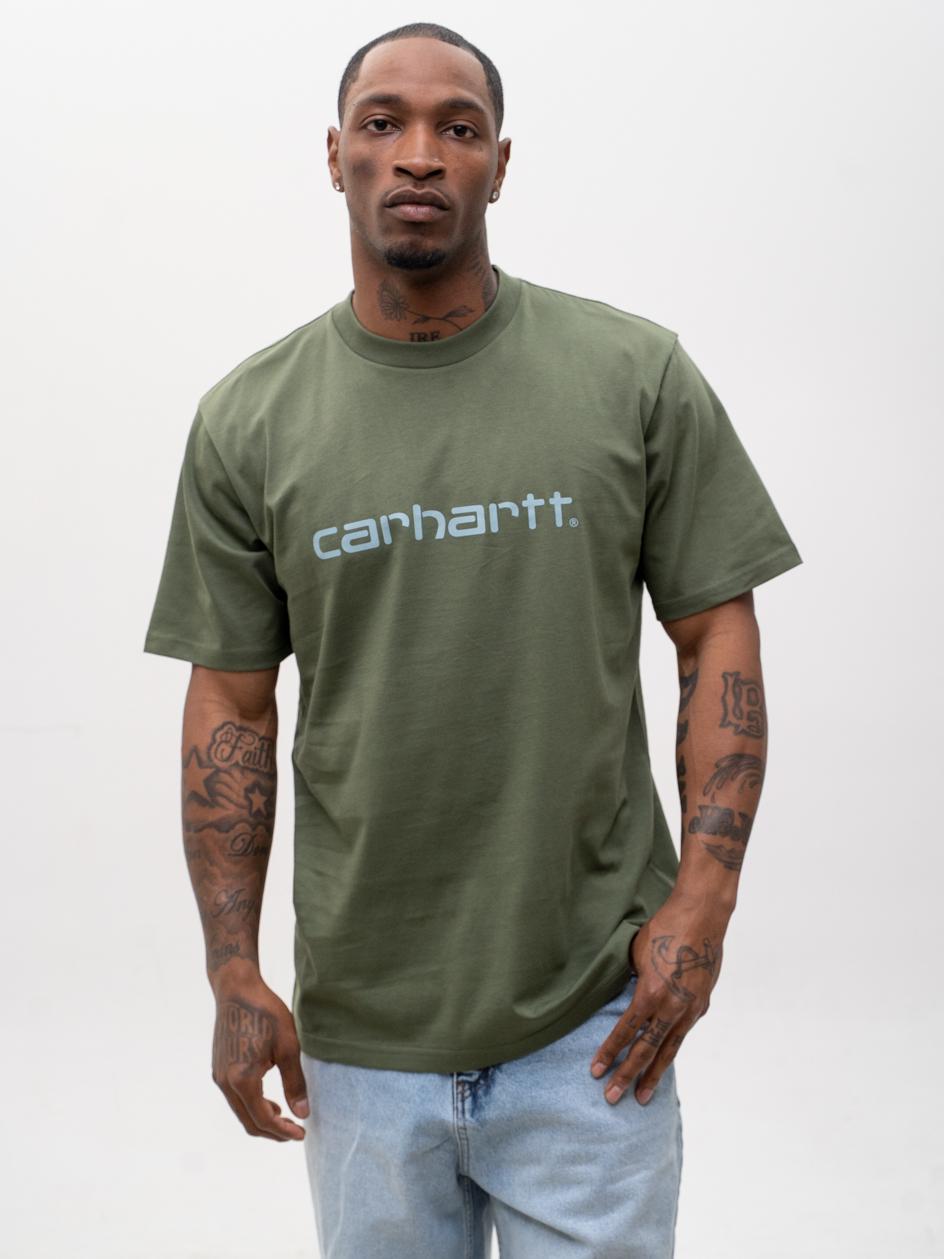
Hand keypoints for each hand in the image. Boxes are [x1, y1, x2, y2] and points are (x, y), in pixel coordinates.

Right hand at [211, 974, 309, 1140]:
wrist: (236, 989)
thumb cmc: (265, 1013)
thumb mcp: (287, 1046)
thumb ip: (294, 1082)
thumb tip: (302, 1113)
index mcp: (242, 1080)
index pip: (263, 1119)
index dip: (283, 1132)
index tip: (302, 1134)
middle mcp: (225, 1083)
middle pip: (248, 1122)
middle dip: (272, 1132)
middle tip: (295, 1131)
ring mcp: (218, 1076)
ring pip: (240, 1111)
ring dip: (262, 1119)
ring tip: (284, 1117)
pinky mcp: (218, 1068)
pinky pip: (235, 1098)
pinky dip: (252, 1105)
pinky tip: (268, 1100)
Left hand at [590, 897, 724, 1104]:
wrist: (703, 915)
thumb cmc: (666, 927)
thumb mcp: (638, 953)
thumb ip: (634, 980)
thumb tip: (627, 993)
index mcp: (651, 993)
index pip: (626, 1031)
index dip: (610, 1053)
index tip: (596, 1071)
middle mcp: (672, 1007)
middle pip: (647, 1049)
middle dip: (628, 1075)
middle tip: (613, 1098)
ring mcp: (691, 1007)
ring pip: (669, 1049)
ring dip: (654, 1073)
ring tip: (643, 1096)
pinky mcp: (702, 1003)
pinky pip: (682, 1032)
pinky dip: (671, 1048)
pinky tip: (664, 1060)